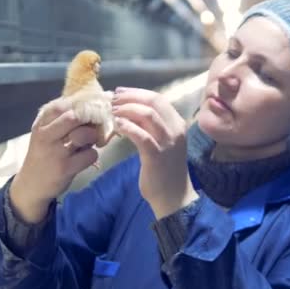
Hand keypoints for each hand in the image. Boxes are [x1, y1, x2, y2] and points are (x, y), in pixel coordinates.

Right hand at [10, 97, 98, 222]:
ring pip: (85, 134)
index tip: (93, 107)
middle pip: (74, 116)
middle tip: (96, 124)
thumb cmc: (44, 154)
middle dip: (90, 118)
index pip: (63, 104)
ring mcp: (55, 152)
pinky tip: (84, 158)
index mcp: (42, 123)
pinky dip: (92, 155)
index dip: (83, 103)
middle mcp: (46, 135)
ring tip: (89, 142)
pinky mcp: (65, 169)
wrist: (31, 185)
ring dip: (93, 137)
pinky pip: (90, 155)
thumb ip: (63, 118)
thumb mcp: (47, 132)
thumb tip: (91, 102)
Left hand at [112, 87, 198, 218]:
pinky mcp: (157, 155)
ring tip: (112, 111)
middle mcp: (175, 129)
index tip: (120, 92)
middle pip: (154, 102)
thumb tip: (129, 110)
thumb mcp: (161, 142)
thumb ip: (151, 126)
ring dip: (127, 109)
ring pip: (148, 114)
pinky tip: (117, 126)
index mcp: (177, 124)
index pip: (158, 98)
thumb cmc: (163, 169)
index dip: (137, 92)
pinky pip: (141, 135)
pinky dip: (127, 127)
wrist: (173, 196)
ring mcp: (168, 142)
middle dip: (130, 97)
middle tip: (113, 99)